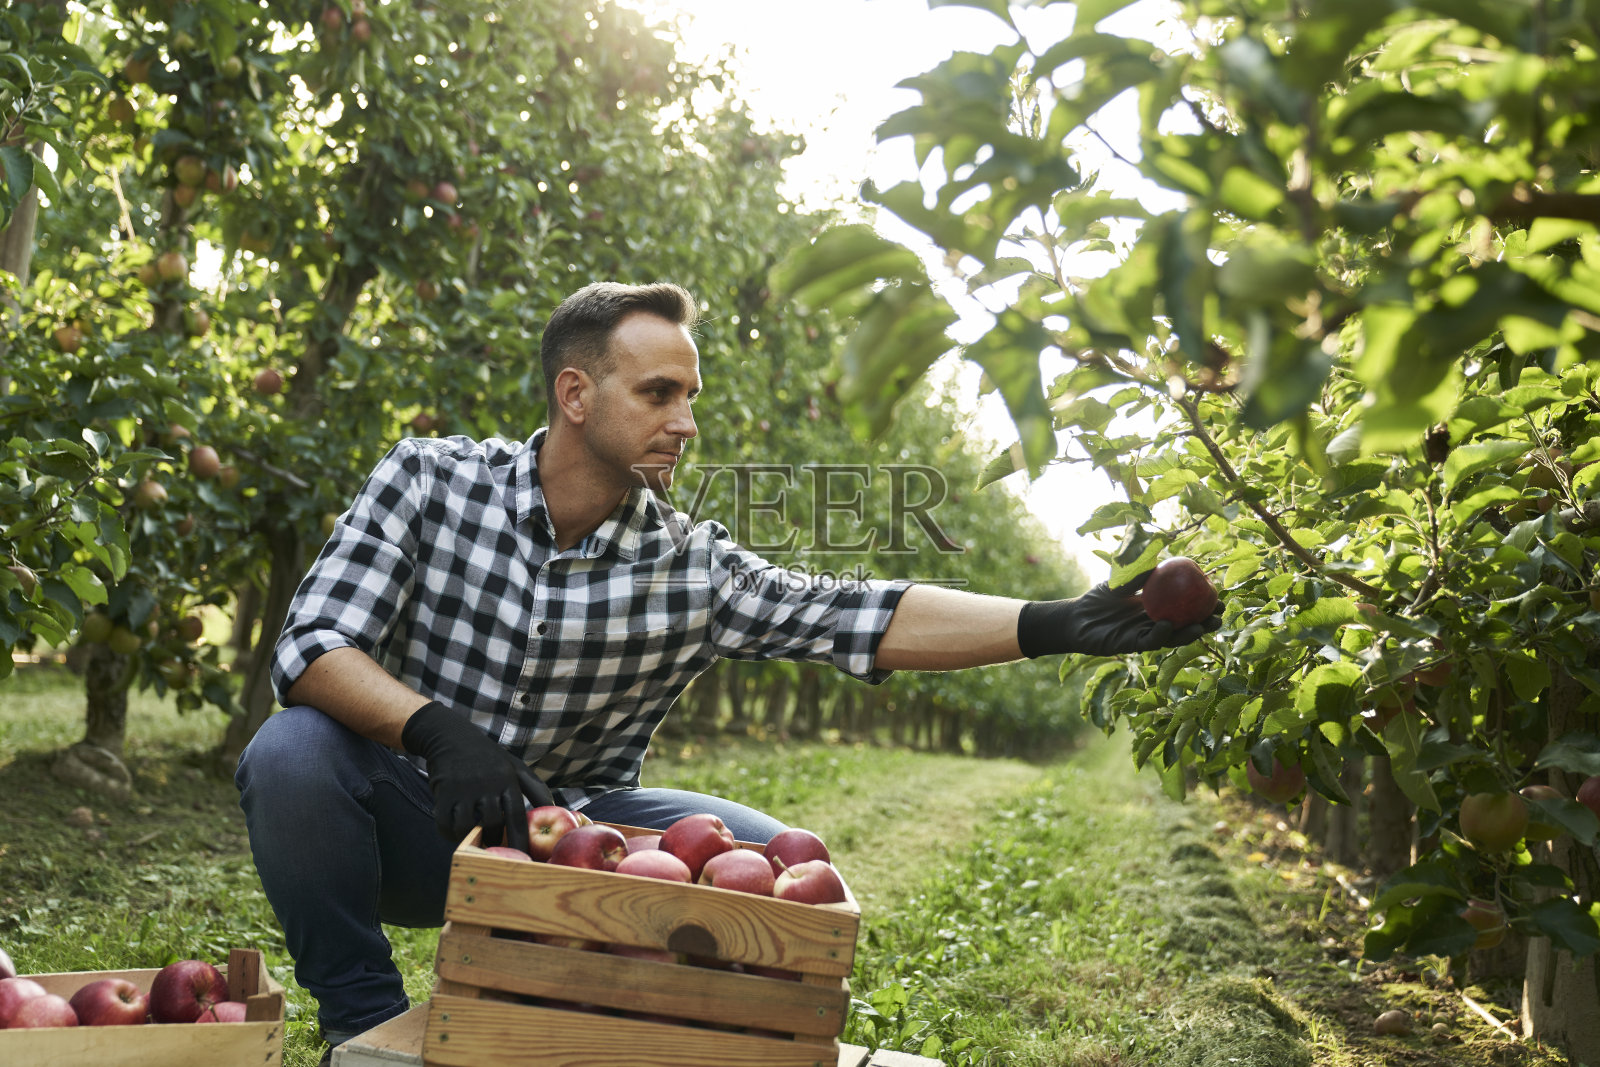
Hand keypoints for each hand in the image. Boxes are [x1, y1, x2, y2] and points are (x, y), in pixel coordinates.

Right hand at [400, 702, 552, 850]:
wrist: (452, 737)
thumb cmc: (489, 757)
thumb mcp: (515, 766)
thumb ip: (535, 788)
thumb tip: (554, 808)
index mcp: (508, 779)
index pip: (517, 817)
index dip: (520, 841)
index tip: (522, 858)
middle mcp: (487, 784)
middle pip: (492, 824)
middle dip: (494, 840)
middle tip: (494, 848)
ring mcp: (464, 788)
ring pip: (467, 826)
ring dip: (470, 837)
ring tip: (474, 838)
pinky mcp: (443, 791)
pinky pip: (445, 823)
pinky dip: (449, 833)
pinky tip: (455, 832)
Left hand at [1017, 572, 1222, 657]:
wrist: (1075, 617)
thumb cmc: (1098, 598)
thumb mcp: (1121, 579)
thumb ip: (1140, 572)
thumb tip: (1163, 558)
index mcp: (1158, 608)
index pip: (1187, 607)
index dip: (1204, 603)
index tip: (1219, 594)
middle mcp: (1156, 623)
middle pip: (1187, 625)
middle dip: (1205, 622)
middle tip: (1219, 615)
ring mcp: (1145, 635)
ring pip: (1172, 637)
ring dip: (1189, 633)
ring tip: (1203, 625)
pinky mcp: (1131, 645)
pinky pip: (1149, 641)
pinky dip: (1159, 634)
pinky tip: (1167, 625)